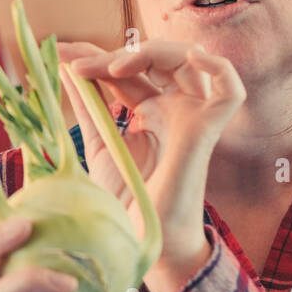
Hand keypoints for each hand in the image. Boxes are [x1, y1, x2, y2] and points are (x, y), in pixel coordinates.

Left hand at [56, 39, 245, 291]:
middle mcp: (176, 110)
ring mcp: (194, 117)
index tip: (61, 55)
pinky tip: (192, 56)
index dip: (99, 59)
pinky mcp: (207, 130)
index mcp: (152, 112)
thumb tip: (65, 65)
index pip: (131, 70)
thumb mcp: (98, 142)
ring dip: (155, 52)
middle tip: (80, 65)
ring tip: (116, 66)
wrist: (139, 238)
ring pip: (191, 60)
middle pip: (158, 60)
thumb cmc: (124, 200)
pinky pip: (230, 89)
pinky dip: (219, 66)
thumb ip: (87, 103)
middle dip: (118, 56)